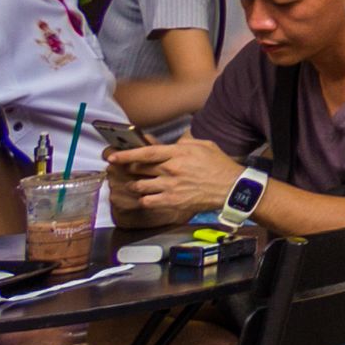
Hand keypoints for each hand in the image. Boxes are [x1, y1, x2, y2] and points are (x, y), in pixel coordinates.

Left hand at [108, 136, 240, 220]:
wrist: (231, 187)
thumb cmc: (219, 165)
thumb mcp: (204, 145)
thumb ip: (184, 143)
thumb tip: (171, 145)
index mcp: (178, 153)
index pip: (146, 153)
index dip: (127, 154)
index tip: (113, 156)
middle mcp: (171, 170)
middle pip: (139, 169)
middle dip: (129, 170)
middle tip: (125, 170)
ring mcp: (170, 187)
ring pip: (139, 187)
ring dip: (135, 186)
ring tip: (137, 185)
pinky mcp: (172, 201)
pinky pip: (147, 201)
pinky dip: (144, 199)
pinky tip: (148, 197)